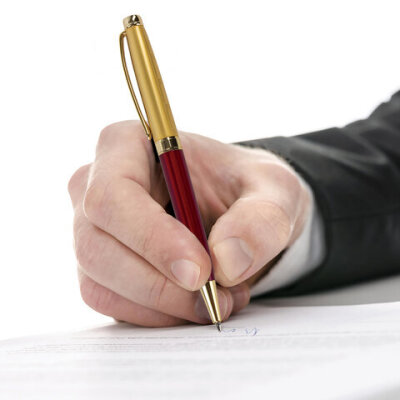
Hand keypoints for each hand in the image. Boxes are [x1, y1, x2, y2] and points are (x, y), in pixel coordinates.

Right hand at [68, 121, 309, 326]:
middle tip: (217, 299)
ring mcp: (91, 230)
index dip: (151, 238)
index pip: (112, 195)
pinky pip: (113, 303)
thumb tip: (227, 262)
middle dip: (160, 284)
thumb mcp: (274, 189)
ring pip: (100, 283)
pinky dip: (157, 315)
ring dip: (162, 305)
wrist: (234, 211)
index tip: (200, 271)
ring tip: (217, 299)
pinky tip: (194, 302)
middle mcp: (95, 187)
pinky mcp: (101, 265)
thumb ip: (262, 218)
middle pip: (97, 246)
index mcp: (126, 145)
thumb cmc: (244, 187)